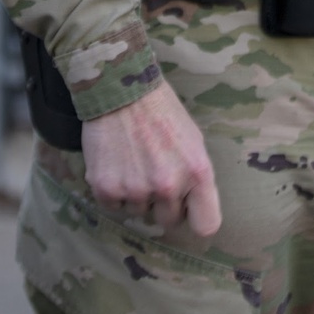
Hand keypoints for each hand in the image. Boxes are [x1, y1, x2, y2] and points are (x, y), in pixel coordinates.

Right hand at [81, 80, 221, 236]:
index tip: (188, 209)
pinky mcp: (107, 189)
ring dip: (137, 194)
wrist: (120, 88)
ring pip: (139, 212)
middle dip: (163, 203)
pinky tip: (116, 162)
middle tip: (153, 172)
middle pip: (169, 220)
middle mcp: (168, 186)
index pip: (207, 225)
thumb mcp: (193, 139)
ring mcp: (136, 190)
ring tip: (133, 160)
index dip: (196, 217)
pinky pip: (114, 206)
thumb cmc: (161, 110)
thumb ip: (195, 176)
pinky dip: (114, 190)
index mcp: (197, 172)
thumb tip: (194, 208)